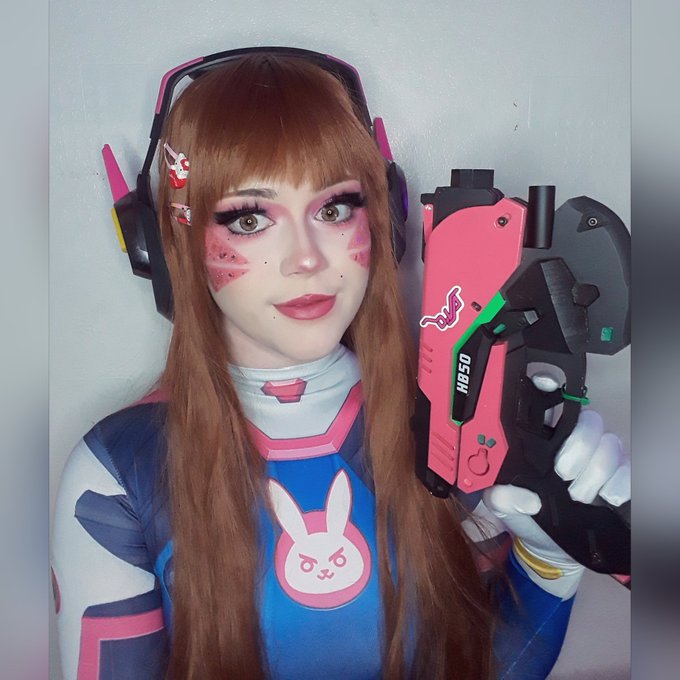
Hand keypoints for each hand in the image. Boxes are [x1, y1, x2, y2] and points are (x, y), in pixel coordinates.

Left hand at [482, 373, 629, 596]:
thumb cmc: (527, 516)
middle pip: (588, 423)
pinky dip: (621, 482)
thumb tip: (512, 495)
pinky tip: (607, 497)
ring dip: (595, 471)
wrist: (549, 548)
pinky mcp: (621, 482)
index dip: (551, 391)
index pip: (553, 405)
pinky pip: (630, 470)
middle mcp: (575, 445)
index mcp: (544, 441)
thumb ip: (500, 496)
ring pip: (610, 444)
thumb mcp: (503, 506)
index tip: (546, 388)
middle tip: (562, 472)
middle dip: (578, 445)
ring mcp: (600, 462)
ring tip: (578, 495)